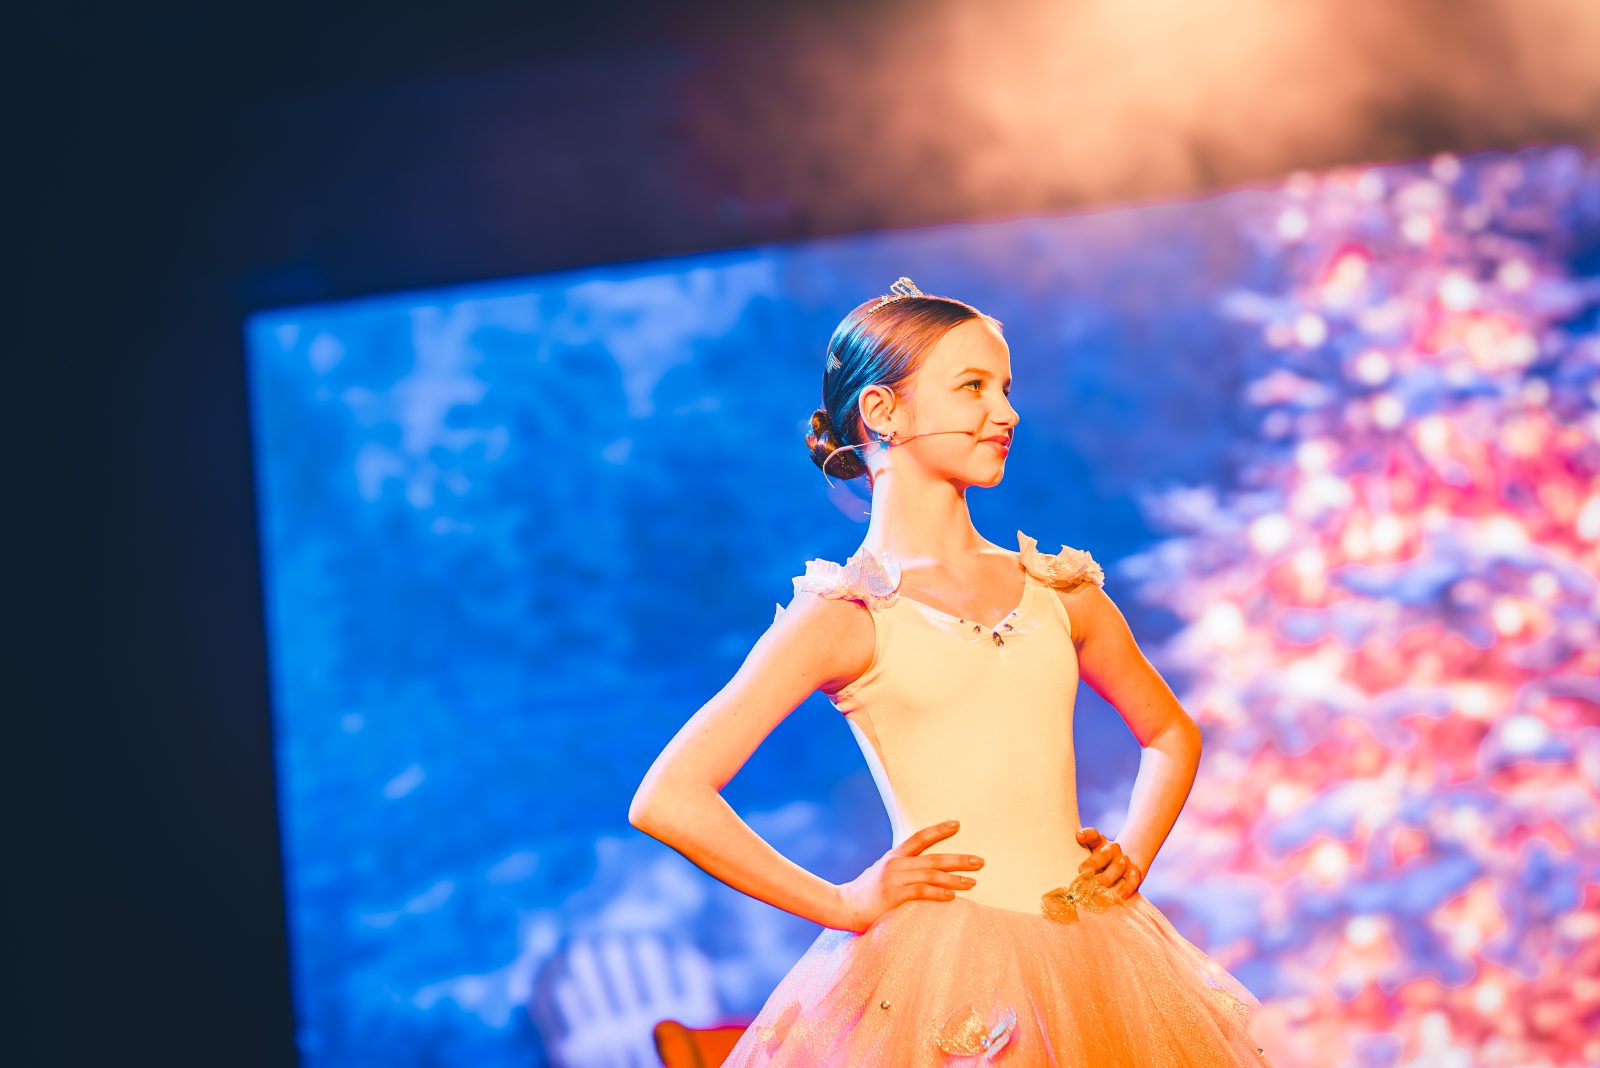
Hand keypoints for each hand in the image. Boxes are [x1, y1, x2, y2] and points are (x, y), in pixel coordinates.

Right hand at [833, 819, 984, 933]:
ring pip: (930, 875)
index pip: (919, 838)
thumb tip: (924, 869)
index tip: (957, 824)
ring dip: (954, 878)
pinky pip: (920, 892)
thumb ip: (901, 868)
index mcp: (894, 856)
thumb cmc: (866, 893)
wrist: (843, 906)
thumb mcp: (882, 873)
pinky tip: (951, 896)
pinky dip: (938, 893)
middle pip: (933, 858)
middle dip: (958, 859)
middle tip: (980, 861)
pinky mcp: (894, 896)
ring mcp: (894, 879)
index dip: (939, 830)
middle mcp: (896, 864)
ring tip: (972, 881)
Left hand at [1076, 826, 1143, 900]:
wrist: (1123, 862)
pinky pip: (1133, 879)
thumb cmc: (1097, 861)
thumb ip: (1077, 859)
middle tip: (1082, 871)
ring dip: (1108, 876)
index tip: (1079, 836)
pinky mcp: (1134, 871)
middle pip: (1104, 853)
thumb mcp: (1088, 855)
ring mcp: (1124, 860)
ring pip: (1118, 866)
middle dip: (1093, 862)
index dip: (1086, 834)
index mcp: (1099, 842)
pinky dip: (1127, 887)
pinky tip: (1120, 895)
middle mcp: (1112, 849)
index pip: (1093, 835)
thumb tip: (1058, 874)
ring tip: (1099, 885)